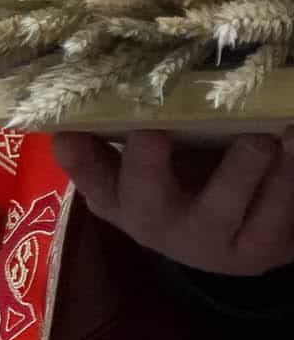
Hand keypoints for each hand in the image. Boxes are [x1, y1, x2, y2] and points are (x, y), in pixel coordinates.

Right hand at [53, 128, 293, 277]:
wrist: (235, 239)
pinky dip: (284, 178)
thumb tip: (97, 87)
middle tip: (154, 132)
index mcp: (116, 195)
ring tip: (263, 137)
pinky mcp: (255, 252)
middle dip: (146, 165)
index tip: (67, 133)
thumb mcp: (144, 162)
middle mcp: (151, 223)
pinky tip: (290, 143)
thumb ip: (121, 130)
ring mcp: (204, 242)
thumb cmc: (181, 182)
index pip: (85, 175)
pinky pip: (273, 214)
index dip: (76, 158)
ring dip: (242, 169)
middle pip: (143, 198)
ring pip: (220, 207)